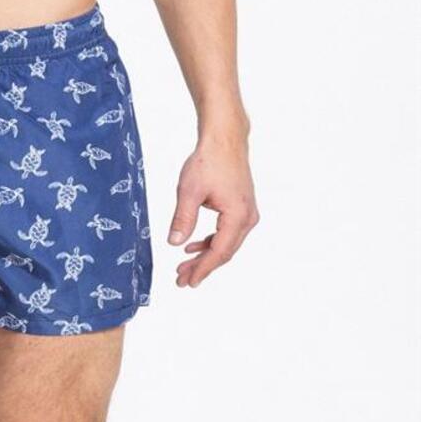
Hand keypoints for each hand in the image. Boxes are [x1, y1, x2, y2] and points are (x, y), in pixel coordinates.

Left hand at [167, 134, 259, 286]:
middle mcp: (247, 218)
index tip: (188, 282)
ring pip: (225, 243)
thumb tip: (174, 243)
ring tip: (184, 266)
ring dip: (205, 254)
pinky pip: (227, 232)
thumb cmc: (208, 161)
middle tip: (181, 279)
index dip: (203, 269)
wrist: (224, 139)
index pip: (219, 252)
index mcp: (238, 217)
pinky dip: (210, 241)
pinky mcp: (241, 207)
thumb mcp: (189, 190)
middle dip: (202, 266)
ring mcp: (247, 213)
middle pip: (224, 251)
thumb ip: (183, 218)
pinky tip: (193, 246)